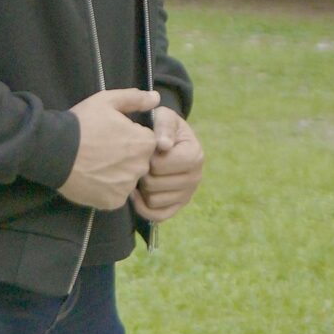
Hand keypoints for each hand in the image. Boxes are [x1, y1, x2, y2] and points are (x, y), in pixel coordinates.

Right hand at [59, 87, 159, 209]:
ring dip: (118, 173)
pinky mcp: (113, 202)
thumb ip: (135, 99)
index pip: (148, 141)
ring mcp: (127, 187)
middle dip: (127, 156)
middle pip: (140, 161)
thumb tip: (156, 97)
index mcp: (145, 143)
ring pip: (128, 178)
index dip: (131, 136)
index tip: (113, 134)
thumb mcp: (107, 101)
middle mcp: (141, 167)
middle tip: (103, 150)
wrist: (54, 151)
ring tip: (96, 164)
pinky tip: (94, 177)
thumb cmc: (82, 123)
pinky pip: (116, 194)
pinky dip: (107, 188)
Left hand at [132, 105, 203, 222]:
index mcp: (195, 155)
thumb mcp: (164, 117)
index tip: (146, 148)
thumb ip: (164, 126)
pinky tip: (137, 193)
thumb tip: (163, 145)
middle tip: (142, 162)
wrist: (166, 140)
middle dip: (142, 172)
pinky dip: (143, 207)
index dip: (146, 157)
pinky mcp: (178, 206)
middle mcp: (196, 177)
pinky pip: (157, 216)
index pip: (159, 165)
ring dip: (142, 188)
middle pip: (154, 184)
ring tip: (142, 174)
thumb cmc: (162, 127)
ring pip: (153, 200)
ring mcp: (188, 194)